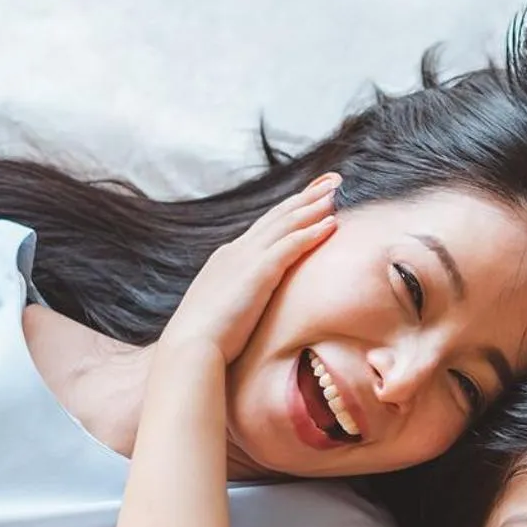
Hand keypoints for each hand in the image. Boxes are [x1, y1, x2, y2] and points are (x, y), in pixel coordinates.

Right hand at [159, 173, 339, 360]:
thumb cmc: (205, 339)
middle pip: (278, 216)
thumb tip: (250, 306)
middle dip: (306, 196)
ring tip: (336, 191)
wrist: (189, 347)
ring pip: (286, 223)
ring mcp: (246, 258)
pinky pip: (291, 245)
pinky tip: (332, 223)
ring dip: (313, 206)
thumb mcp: (223, 309)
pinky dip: (312, 232)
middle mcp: (236, 251)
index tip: (309, 197)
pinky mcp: (258, 272)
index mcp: (228, 258)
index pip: (264, 227)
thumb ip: (238, 298)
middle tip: (332, 180)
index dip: (289, 210)